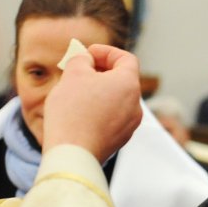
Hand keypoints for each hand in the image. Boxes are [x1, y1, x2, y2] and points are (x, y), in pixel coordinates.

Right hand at [43, 44, 141, 163]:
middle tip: (79, 72)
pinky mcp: (118, 141)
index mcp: (129, 84)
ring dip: (99, 92)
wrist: (72, 154)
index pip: (126, 59)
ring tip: (76, 93)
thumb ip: (82, 59)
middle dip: (100, 72)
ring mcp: (129, 126)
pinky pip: (112, 118)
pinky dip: (99, 111)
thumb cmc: (72, 112)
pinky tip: (79, 114)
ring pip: (116, 100)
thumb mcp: (73, 73)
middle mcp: (135, 106)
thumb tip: (86, 60)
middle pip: (121, 80)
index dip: (106, 52)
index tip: (88, 54)